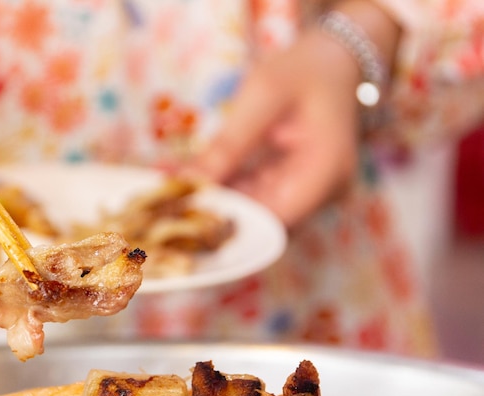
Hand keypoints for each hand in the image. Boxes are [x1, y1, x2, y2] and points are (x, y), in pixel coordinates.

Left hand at [177, 1, 399, 229]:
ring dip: (221, 202)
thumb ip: (228, 144)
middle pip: (267, 223)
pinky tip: (200, 178)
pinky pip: (259, 199)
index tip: (188, 210)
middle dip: (219, 213)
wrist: (332, 61)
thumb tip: (188, 184)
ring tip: (179, 188)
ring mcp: (312, 192)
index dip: (230, 221)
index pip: (275, 220)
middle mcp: (325, 192)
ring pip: (259, 214)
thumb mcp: (262, 96)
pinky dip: (230, 190)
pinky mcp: (296, 187)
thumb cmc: (303, 70)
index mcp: (327, 171)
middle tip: (175, 200)